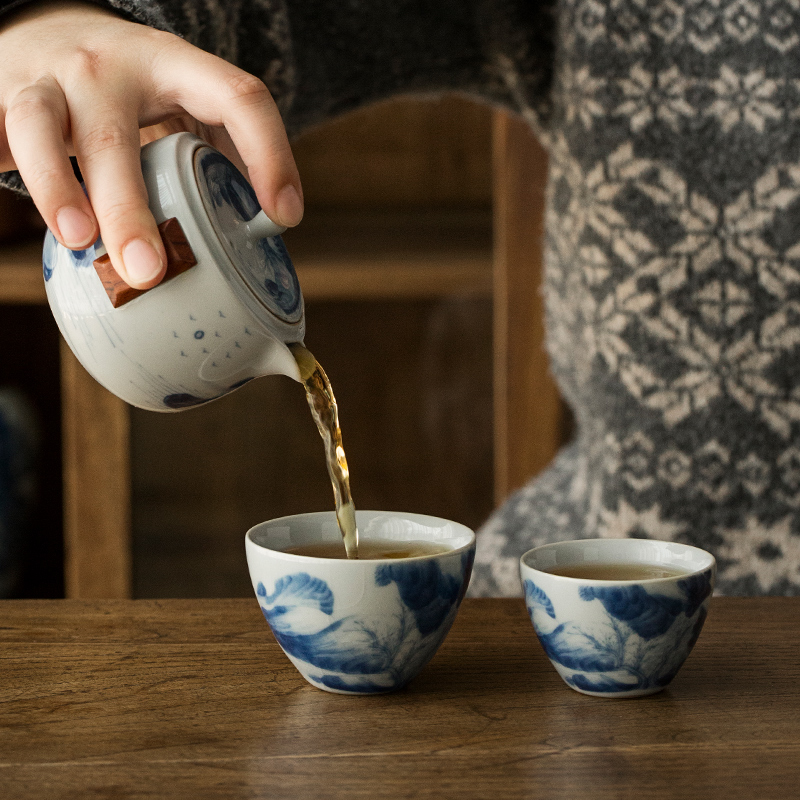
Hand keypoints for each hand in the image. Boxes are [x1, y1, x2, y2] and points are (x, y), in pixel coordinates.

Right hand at [0, 1, 303, 288]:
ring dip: (56, 185)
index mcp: (172, 65)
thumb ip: (221, 151)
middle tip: (150, 269)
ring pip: (38, 125)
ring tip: (80, 241)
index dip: (269, 153)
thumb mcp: (184, 102)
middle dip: (131, 206)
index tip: (284, 216)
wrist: (48, 29)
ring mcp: (46, 82)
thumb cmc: (131, 90)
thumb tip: (265, 233)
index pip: (237, 95)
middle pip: (114, 132)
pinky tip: (20, 219)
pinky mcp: (0, 103)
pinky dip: (0, 166)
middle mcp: (104, 68)